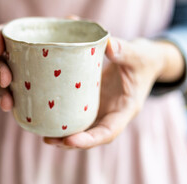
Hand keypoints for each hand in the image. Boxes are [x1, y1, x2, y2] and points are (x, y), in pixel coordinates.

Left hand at [44, 37, 184, 148]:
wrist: (144, 60)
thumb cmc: (144, 60)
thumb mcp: (138, 55)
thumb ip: (124, 51)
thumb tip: (107, 44)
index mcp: (125, 109)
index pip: (108, 132)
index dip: (90, 140)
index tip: (70, 140)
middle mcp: (112, 113)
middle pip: (91, 135)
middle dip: (70, 141)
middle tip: (48, 139)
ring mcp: (101, 108)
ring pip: (82, 127)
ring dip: (63, 133)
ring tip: (42, 133)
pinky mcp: (92, 100)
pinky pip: (77, 111)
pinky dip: (63, 115)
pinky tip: (46, 113)